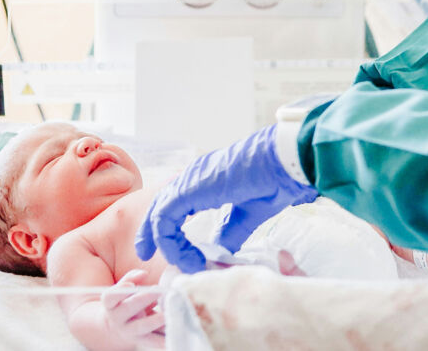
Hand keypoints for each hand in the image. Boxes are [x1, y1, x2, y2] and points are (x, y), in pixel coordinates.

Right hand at [100, 269, 164, 349]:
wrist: (117, 328)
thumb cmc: (124, 302)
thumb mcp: (123, 291)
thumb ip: (131, 278)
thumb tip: (143, 274)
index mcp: (111, 304)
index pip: (110, 297)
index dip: (119, 290)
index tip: (130, 285)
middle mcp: (118, 319)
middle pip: (129, 309)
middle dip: (144, 299)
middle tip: (160, 291)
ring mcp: (130, 332)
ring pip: (142, 327)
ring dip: (156, 321)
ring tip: (169, 313)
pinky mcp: (143, 341)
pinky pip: (154, 340)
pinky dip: (165, 338)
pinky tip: (177, 332)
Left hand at [135, 124, 317, 272]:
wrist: (282, 164)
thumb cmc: (273, 181)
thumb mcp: (248, 214)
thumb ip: (230, 232)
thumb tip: (218, 250)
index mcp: (207, 180)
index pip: (175, 203)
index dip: (168, 227)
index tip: (174, 250)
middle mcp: (193, 177)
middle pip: (161, 206)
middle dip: (152, 232)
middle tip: (146, 254)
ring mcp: (189, 181)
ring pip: (160, 213)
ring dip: (164, 242)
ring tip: (178, 264)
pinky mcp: (187, 190)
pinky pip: (165, 218)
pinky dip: (169, 241)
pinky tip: (184, 257)